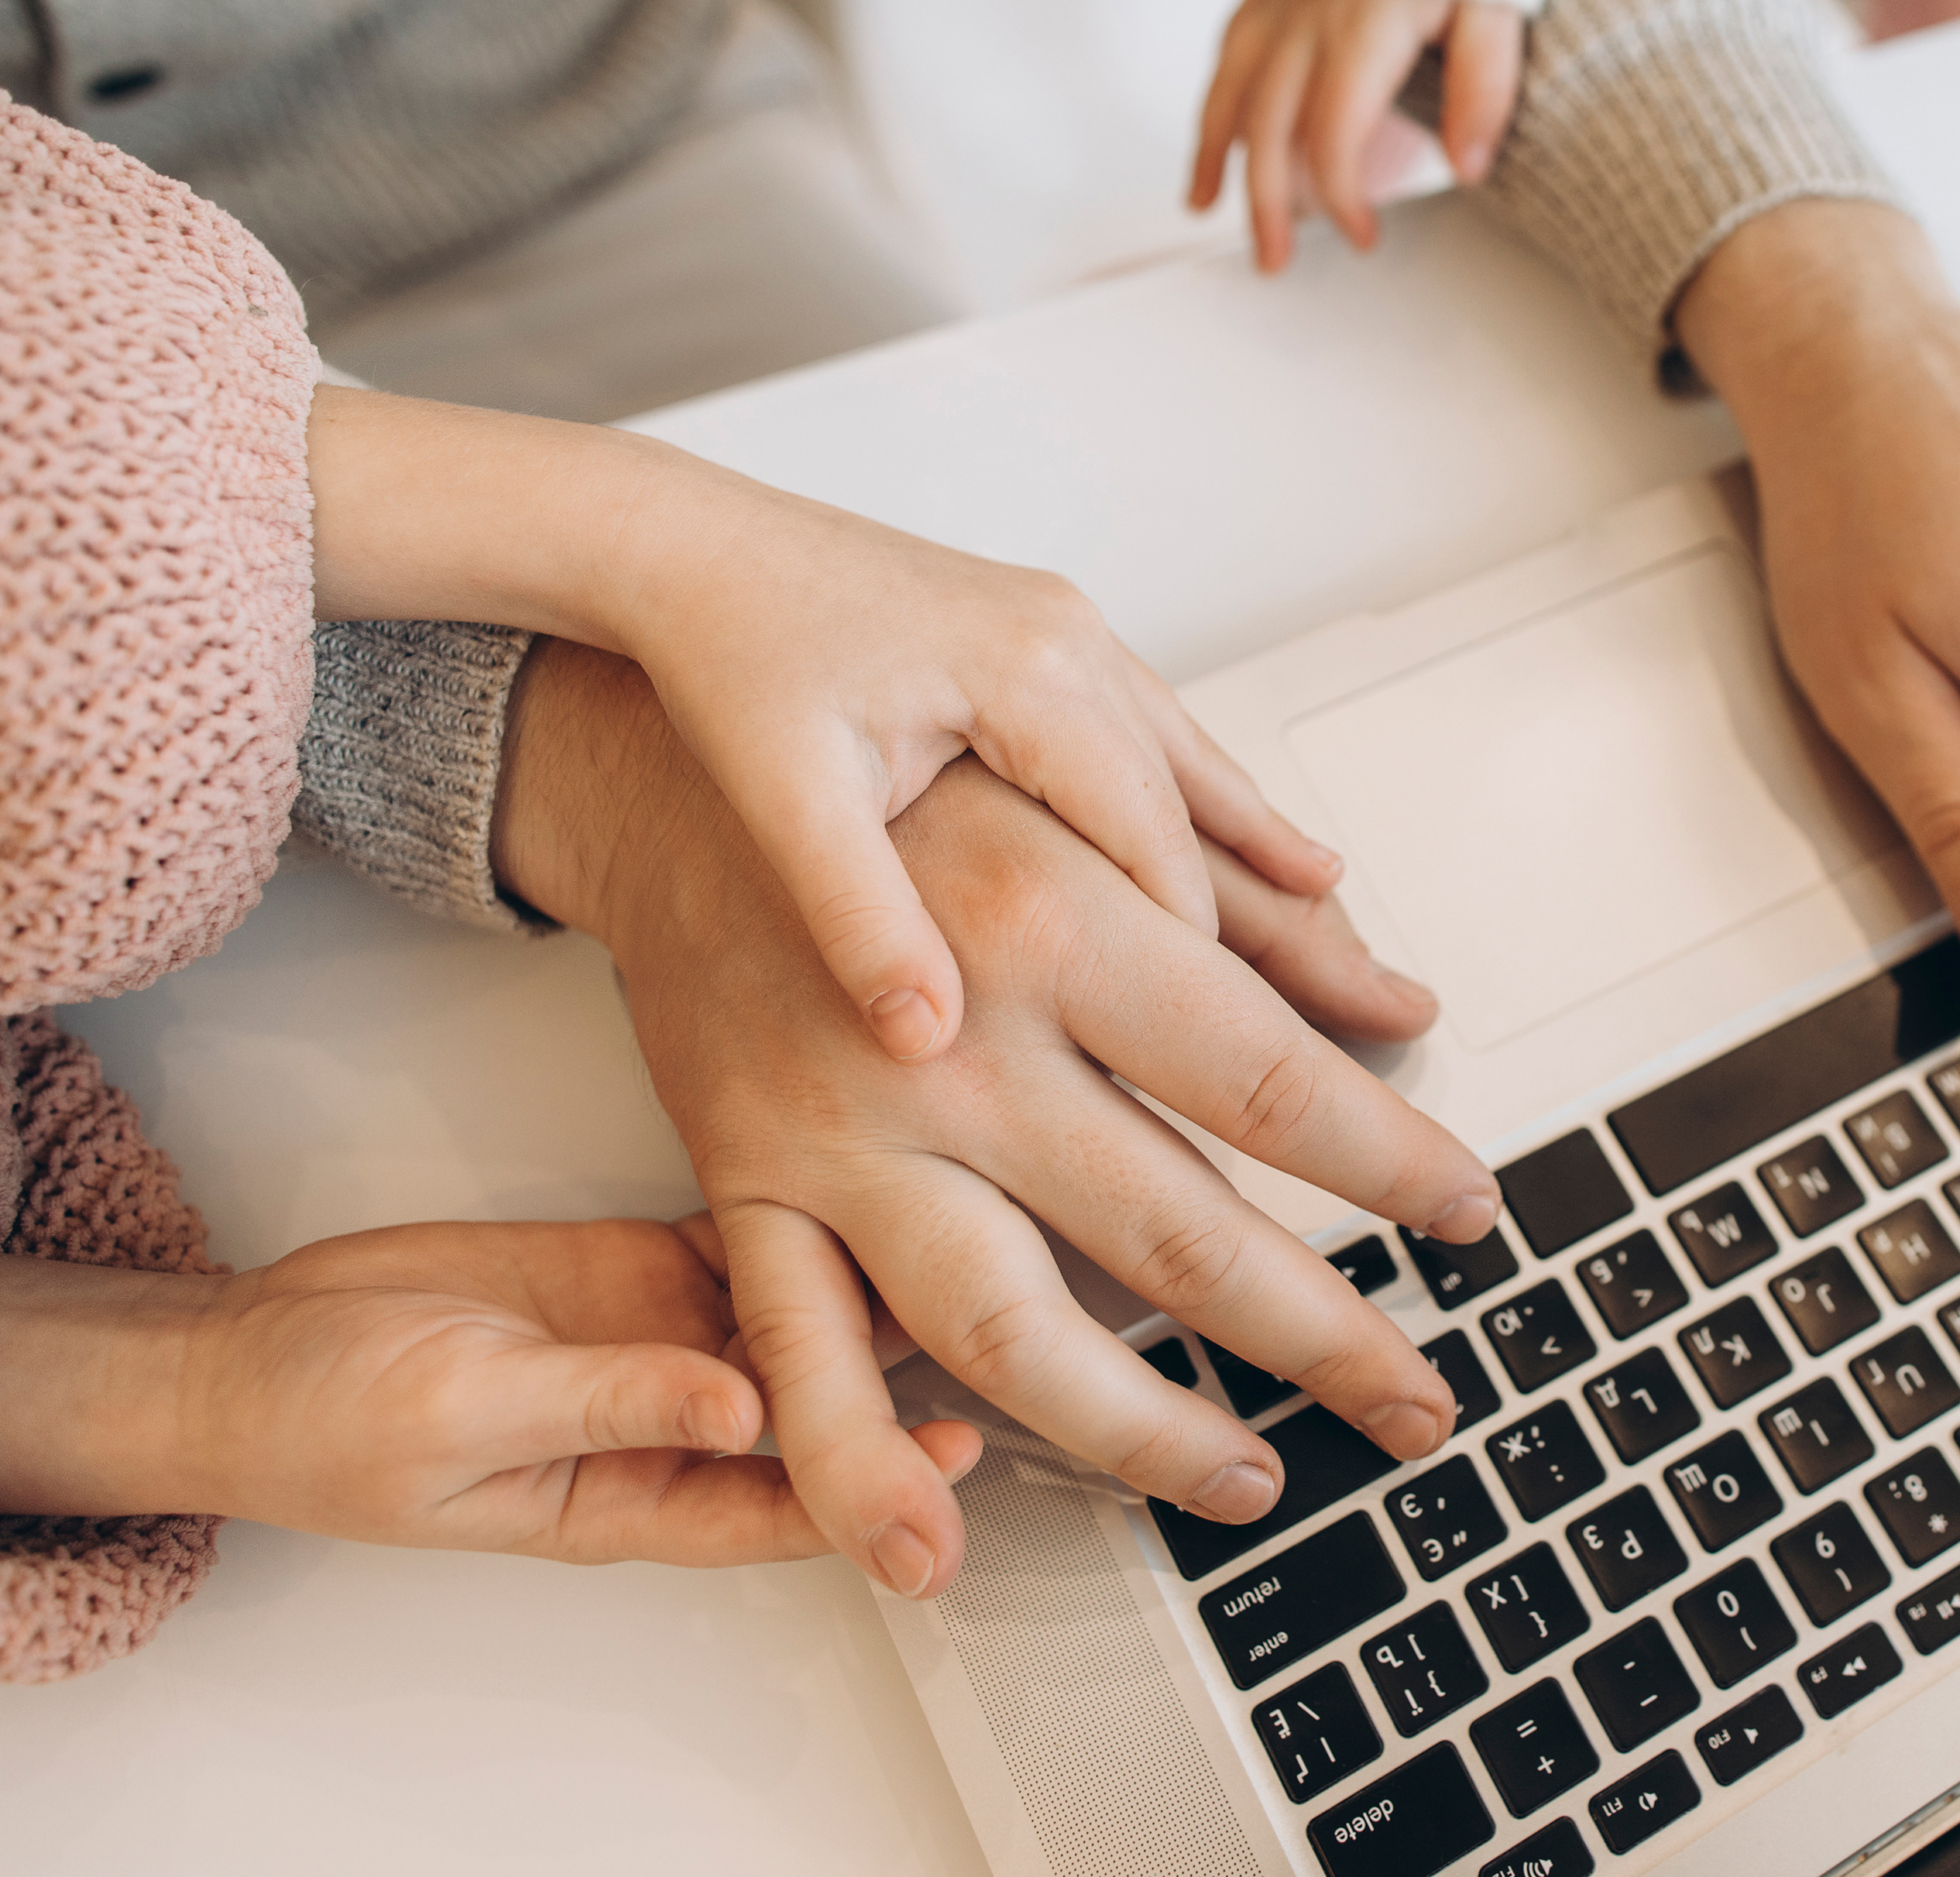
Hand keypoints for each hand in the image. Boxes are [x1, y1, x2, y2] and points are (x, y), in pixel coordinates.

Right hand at [0, 1217, 918, 1564]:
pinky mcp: (635, 1263)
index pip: (784, 1500)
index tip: (960, 1448)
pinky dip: (793, 1210)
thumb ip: (608, 1404)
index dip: (877, 1479)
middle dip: (903, 1368)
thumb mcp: (467, 1420)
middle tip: (999, 1309)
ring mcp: (657, 1332)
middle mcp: (668, 1414)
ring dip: (865, 1277)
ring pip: (795, 1310)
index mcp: (633, 1491)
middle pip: (817, 1401)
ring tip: (955, 1221)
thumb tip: (740, 1404)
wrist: (252, 1350)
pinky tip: (854, 1167)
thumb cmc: (325, 1424)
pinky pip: (740, 1238)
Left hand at [307, 387, 1340, 1066]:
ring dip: (1271, 859)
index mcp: (1025, 675)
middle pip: (1206, 809)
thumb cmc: (721, 655)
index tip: (1247, 1055)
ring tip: (1352, 937)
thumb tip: (923, 1038)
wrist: (675, 545)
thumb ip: (861, 921)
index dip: (1195, 957)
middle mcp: (1066, 644)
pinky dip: (1216, 804)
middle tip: (1379, 1010)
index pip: (1146, 845)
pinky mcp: (1042, 641)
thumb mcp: (785, 802)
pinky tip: (1269, 847)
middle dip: (1287, 922)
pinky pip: (1160, 738)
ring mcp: (1063, 636)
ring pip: (1198, 769)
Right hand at [493, 641, 1499, 1598]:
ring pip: (1011, 1327)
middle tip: (1417, 1397)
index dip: (1390, 1163)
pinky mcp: (750, 1193)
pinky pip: (803, 1356)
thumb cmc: (909, 788)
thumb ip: (1260, 914)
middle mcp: (955, 1044)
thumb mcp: (1099, 807)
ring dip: (1144, 1431)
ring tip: (1250, 1475)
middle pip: (1172, 1231)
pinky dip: (863, 1470)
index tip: (1466, 1213)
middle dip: (1319, 1335)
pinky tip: (937, 1549)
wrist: (680, 776)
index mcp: (1060, 924)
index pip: (1268, 1083)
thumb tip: (1401, 1000)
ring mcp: (845, 1136)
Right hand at [1192, 0, 1524, 272]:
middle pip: (1267, 128)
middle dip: (1266, 205)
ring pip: (1230, 92)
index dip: (1341, 198)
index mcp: (1361, 33)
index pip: (1332, 136)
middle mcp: (1305, 23)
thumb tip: (1470, 166)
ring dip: (1216, 159)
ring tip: (1208, 209)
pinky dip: (1212, 106)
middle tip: (1274, 260)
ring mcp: (1277, 7)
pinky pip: (1225, 57)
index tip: (1363, 237)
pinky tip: (1211, 145)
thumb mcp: (1492, 6)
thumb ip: (1484, 86)